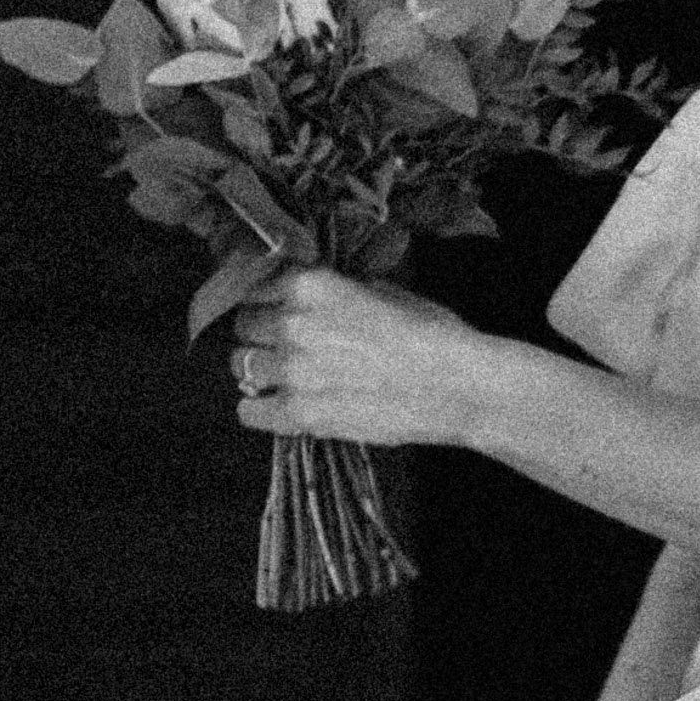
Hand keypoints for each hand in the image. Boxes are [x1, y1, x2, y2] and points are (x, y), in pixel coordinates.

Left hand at [230, 266, 496, 447]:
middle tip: (286, 346)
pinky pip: (249, 412)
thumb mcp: (387, 291)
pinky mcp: (299, 414)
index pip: (256, 285)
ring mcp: (291, 371)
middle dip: (262, 335)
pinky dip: (258, 410)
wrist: (459, 387)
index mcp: (312, 285)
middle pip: (244, 326)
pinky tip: (277, 407)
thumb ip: (341, 290)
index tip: (277, 309)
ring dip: (258, 370)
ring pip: (240, 366)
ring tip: (283, 378)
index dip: (267, 299)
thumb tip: (321, 295)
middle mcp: (291, 323)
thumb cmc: (434, 336)